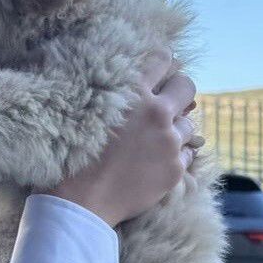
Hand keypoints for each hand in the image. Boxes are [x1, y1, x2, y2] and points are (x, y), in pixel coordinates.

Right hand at [45, 50, 198, 227]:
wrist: (81, 202)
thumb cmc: (75, 157)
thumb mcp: (88, 113)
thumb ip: (117, 96)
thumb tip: (140, 87)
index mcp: (133, 94)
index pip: (162, 60)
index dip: (162, 64)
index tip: (159, 72)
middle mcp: (157, 113)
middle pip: (186, 86)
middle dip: (178, 92)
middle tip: (164, 105)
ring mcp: (169, 142)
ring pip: (187, 124)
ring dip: (173, 129)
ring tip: (149, 144)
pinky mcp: (175, 168)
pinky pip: (186, 153)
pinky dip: (173, 156)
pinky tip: (151, 164)